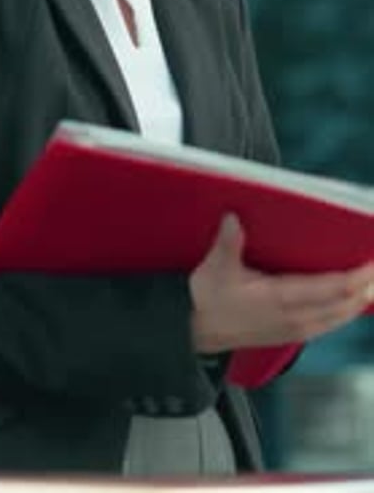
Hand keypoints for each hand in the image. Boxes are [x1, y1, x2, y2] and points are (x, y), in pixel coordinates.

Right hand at [189, 213, 373, 353]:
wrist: (197, 331)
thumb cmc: (208, 298)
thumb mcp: (213, 269)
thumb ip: (227, 244)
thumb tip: (234, 219)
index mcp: (278, 299)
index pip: (329, 289)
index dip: (355, 277)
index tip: (371, 263)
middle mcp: (292, 317)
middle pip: (342, 306)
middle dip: (365, 288)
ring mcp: (293, 329)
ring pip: (338, 318)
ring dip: (358, 302)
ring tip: (373, 286)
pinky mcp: (291, 335)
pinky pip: (328, 325)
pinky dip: (344, 313)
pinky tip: (351, 304)